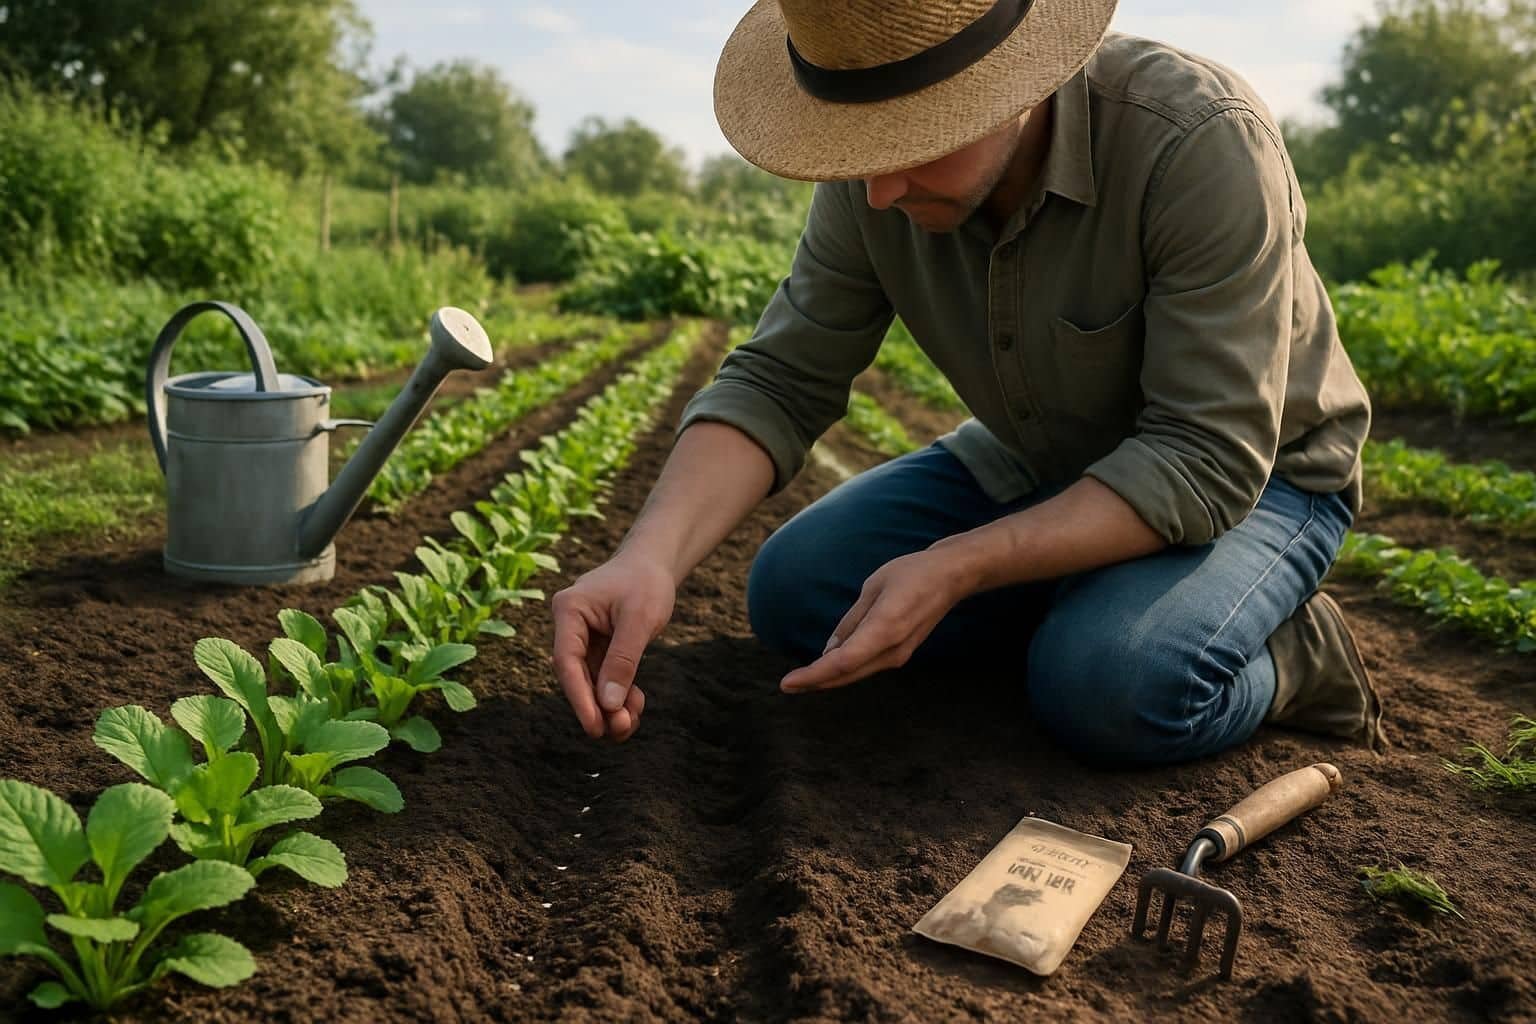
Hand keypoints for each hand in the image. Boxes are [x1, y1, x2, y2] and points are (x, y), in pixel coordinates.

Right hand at [551, 553, 675, 740]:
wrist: (655, 563)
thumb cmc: (646, 582)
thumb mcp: (640, 619)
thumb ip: (623, 660)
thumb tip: (609, 705)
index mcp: (569, 610)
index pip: (567, 660)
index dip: (579, 697)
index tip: (594, 725)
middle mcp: (570, 625)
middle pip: (576, 675)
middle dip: (597, 706)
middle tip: (618, 732)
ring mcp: (583, 637)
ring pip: (591, 680)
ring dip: (610, 705)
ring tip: (629, 725)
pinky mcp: (599, 646)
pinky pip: (605, 676)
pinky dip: (619, 693)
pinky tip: (634, 707)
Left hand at [779, 545, 977, 693]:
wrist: (951, 577)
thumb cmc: (911, 574)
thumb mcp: (873, 587)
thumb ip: (851, 621)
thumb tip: (830, 650)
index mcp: (884, 628)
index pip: (842, 661)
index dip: (813, 675)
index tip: (787, 682)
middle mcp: (893, 649)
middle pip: (846, 674)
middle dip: (814, 681)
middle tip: (787, 685)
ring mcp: (899, 654)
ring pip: (856, 674)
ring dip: (828, 678)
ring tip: (801, 679)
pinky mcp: (901, 653)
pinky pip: (866, 666)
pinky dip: (844, 670)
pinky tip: (828, 667)